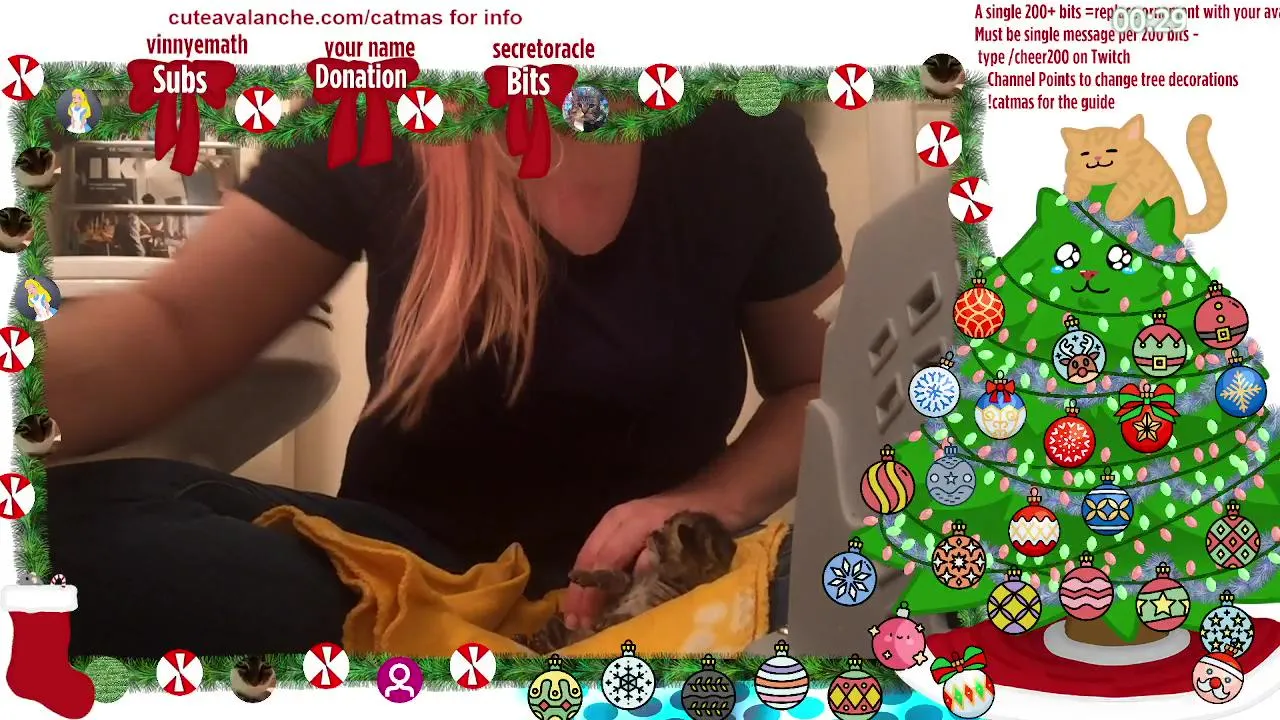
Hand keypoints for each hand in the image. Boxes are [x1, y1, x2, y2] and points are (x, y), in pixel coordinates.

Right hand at [562, 494, 692, 630]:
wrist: (716, 496)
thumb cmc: (703, 523)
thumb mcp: (685, 543)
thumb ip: (657, 562)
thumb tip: (633, 585)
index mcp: (632, 522)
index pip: (604, 561)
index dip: (593, 592)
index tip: (586, 621)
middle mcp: (618, 520)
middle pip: (590, 557)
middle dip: (580, 592)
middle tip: (574, 624)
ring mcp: (618, 521)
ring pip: (591, 555)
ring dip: (584, 586)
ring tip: (577, 616)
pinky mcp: (622, 528)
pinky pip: (600, 553)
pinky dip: (594, 576)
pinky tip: (593, 597)